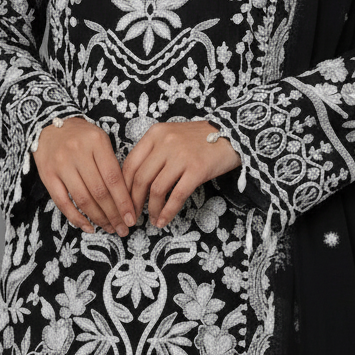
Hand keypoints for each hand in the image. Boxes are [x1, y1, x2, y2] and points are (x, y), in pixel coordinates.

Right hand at [32, 118, 135, 236]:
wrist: (49, 127)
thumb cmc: (82, 137)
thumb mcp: (100, 141)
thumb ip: (112, 164)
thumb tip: (126, 198)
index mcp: (97, 142)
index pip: (114, 178)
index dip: (124, 201)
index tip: (132, 218)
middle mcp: (78, 152)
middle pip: (99, 191)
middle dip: (114, 214)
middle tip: (123, 229)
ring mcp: (61, 164)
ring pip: (83, 199)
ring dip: (98, 218)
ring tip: (109, 229)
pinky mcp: (47, 175)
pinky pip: (63, 202)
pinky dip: (76, 218)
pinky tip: (88, 227)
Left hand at [121, 121, 241, 229]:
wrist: (230, 134)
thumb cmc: (198, 139)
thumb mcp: (171, 136)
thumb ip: (153, 152)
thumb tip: (135, 182)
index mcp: (155, 134)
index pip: (130, 164)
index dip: (124, 187)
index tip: (123, 202)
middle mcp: (165, 142)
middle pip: (140, 178)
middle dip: (134, 202)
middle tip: (134, 216)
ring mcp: (181, 156)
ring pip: (157, 189)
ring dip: (152, 209)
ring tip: (153, 219)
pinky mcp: (197, 169)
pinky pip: (177, 196)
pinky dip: (168, 212)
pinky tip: (164, 220)